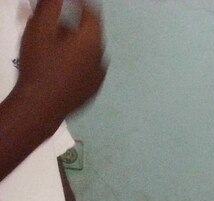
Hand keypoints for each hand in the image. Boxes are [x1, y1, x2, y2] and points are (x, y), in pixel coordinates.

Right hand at [16, 0, 107, 128]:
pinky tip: (58, 66)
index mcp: (92, 41)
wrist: (41, 104)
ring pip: (89, 52)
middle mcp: (101, 58)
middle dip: (72, 25)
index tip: (69, 2)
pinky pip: (87, 69)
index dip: (80, 4)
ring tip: (52, 46)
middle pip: (90, 34)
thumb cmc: (39, 66)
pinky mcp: (92, 90)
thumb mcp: (40, 28)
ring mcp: (99, 77)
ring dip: (74, 45)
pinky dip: (76, 63)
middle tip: (51, 25)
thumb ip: (52, 6)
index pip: (92, 13)